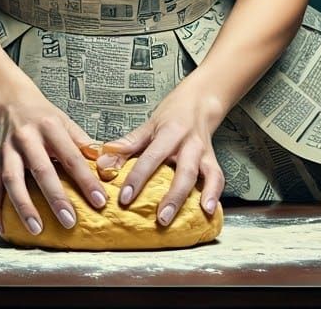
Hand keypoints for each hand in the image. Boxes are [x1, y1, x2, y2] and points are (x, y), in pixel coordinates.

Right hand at [0, 82, 108, 237]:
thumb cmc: (43, 116)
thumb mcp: (66, 121)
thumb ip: (84, 143)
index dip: (86, 180)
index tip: (99, 201)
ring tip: (37, 229)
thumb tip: (106, 166)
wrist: (10, 101)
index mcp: (50, 127)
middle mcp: (27, 138)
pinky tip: (3, 228)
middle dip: (56, 198)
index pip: (71, 156)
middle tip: (70, 222)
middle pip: (41, 170)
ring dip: (24, 206)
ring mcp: (7, 151)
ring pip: (12, 180)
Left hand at [94, 85, 224, 226]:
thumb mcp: (148, 125)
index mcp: (169, 133)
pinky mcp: (213, 159)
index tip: (125, 198)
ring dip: (199, 196)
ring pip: (205, 174)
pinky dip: (215, 194)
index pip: (151, 157)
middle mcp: (189, 143)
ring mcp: (203, 152)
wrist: (200, 101)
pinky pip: (218, 178)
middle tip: (160, 218)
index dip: (137, 178)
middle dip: (173, 196)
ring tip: (191, 217)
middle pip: (183, 170)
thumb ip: (127, 145)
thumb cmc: (171, 115)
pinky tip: (210, 211)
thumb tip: (102, 164)